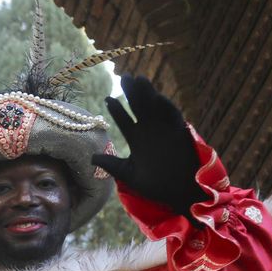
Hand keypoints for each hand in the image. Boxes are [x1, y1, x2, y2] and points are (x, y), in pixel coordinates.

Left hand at [91, 74, 202, 213]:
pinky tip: (157, 98)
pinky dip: (166, 107)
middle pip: (139, 107)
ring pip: (154, 107)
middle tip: (124, 77)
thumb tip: (91, 159)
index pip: (124, 120)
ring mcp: (165, 130)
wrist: (180, 193)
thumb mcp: (129, 175)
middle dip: (132, 93)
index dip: (116, 109)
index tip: (107, 99)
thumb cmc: (156, 185)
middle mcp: (150, 131)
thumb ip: (112, 165)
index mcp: (137, 139)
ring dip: (147, 94)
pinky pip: (173, 117)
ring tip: (139, 80)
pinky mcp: (180, 133)